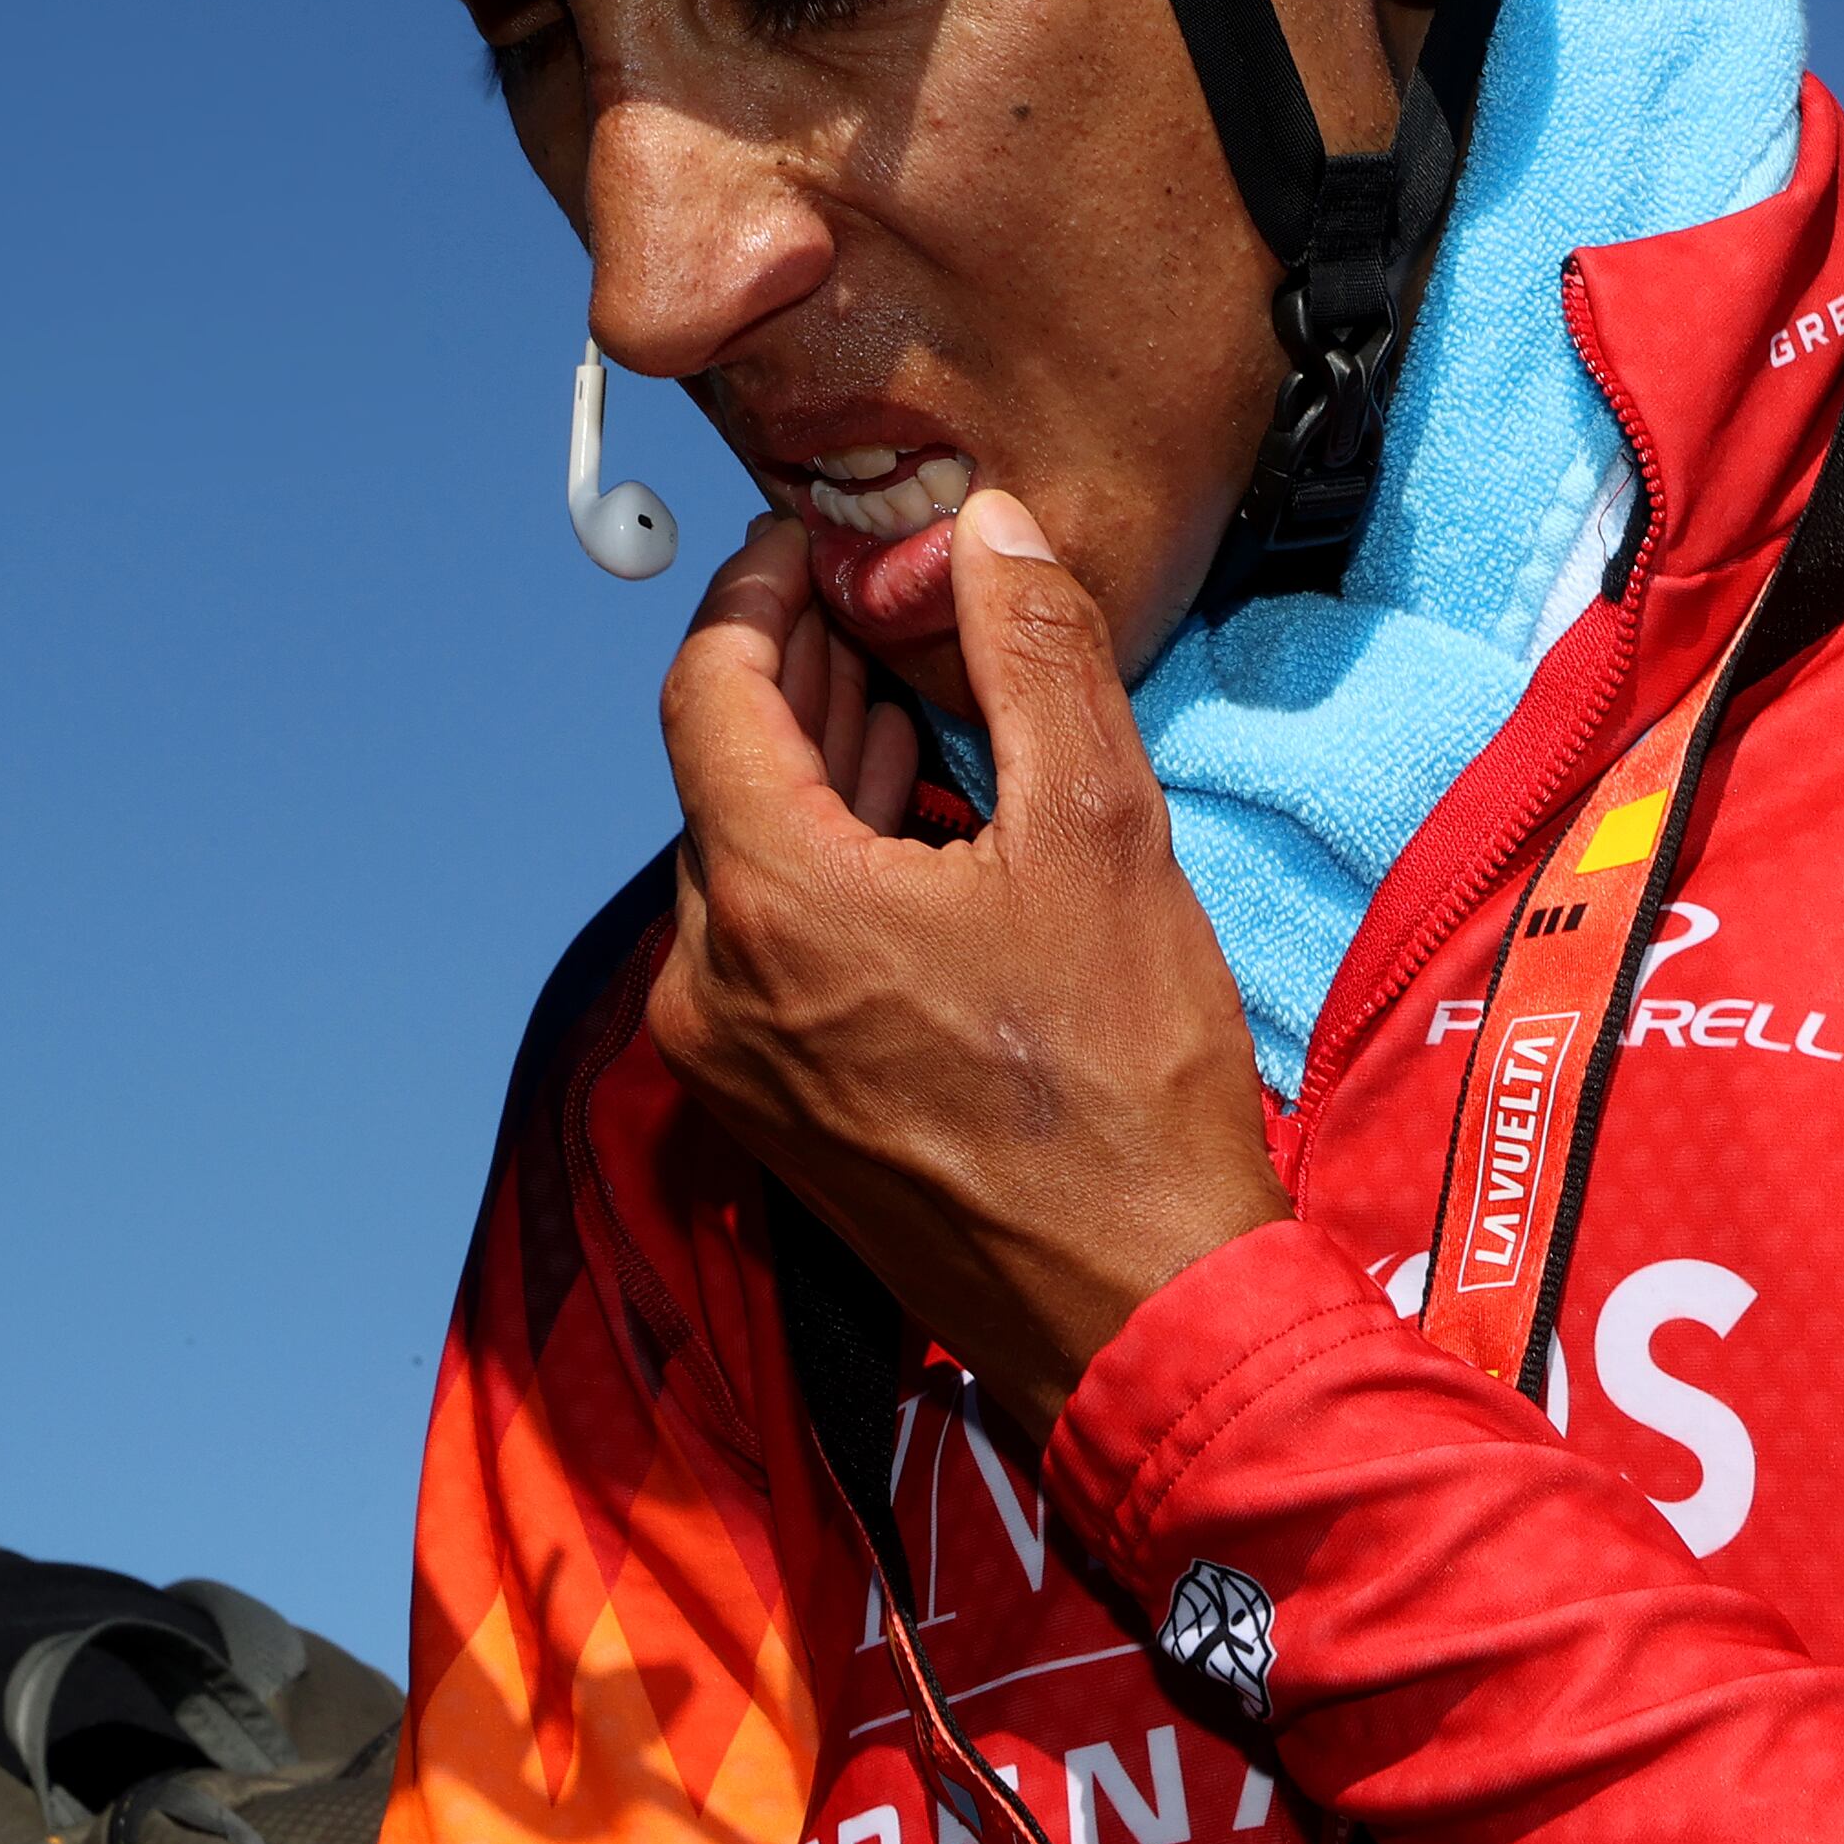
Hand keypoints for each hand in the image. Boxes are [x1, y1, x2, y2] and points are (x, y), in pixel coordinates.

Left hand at [643, 491, 1292, 1445]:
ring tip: (922, 706)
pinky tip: (926, 838)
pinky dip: (831, 869)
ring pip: (749, 862)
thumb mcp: (1103, 832)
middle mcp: (711, 984)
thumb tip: (989, 530)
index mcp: (771, 902)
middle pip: (726, 775)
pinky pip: (772, 948)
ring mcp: (733, 1060)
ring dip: (825, 773)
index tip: (813, 541)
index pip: (708, 690)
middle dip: (803, 676)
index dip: (756, 593)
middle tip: (888, 602)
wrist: (1135, 1312)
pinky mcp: (773, 1114)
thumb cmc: (1123, 1086)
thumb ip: (1036, 656)